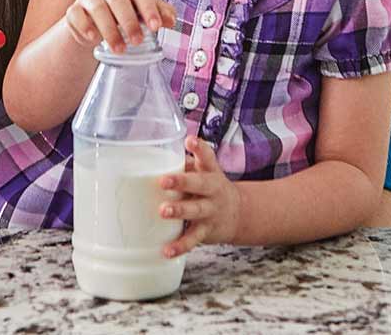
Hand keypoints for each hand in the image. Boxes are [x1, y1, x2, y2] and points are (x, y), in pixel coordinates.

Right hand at [61, 0, 174, 52]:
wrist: (95, 23)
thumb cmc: (124, 14)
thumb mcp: (142, 12)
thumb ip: (159, 13)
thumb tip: (171, 20)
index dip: (148, 8)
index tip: (156, 27)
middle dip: (129, 21)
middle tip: (137, 42)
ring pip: (97, 7)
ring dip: (109, 30)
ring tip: (119, 49)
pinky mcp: (74, 10)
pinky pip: (76, 14)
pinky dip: (85, 26)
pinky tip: (93, 39)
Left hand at [159, 135, 241, 256]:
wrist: (238, 214)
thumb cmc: (210, 189)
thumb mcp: (204, 173)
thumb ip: (183, 166)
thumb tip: (152, 159)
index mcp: (211, 172)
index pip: (207, 157)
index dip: (199, 148)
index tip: (190, 140)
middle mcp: (213, 190)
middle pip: (200, 184)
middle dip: (182, 182)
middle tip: (163, 181)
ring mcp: (211, 211)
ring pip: (196, 210)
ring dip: (180, 210)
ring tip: (163, 211)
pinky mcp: (207, 231)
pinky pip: (193, 239)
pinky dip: (180, 245)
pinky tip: (166, 250)